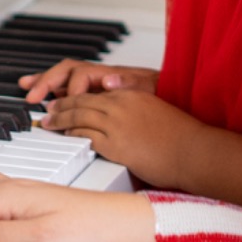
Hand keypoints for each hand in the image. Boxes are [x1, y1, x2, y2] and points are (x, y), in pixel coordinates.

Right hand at [19, 60, 158, 103]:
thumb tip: (110, 79)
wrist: (172, 97)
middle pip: (67, 70)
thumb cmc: (162, 93)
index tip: (66, 107)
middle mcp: (100, 76)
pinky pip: (70, 89)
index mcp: (111, 74)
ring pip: (65, 78)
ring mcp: (97, 84)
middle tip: (32, 96)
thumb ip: (132, 84)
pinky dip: (55, 91)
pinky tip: (44, 98)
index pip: (82, 75)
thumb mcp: (152, 89)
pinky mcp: (97, 94)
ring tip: (25, 87)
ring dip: (45, 82)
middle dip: (47, 81)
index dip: (71, 90)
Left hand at [41, 88, 204, 185]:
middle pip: (80, 100)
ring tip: (48, 122)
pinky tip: (65, 137)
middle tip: (47, 109)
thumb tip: (116, 104)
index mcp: (131, 93)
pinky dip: (72, 135)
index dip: (73, 94)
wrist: (194, 151)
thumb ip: (132, 104)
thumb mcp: (154, 109)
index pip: (93, 90)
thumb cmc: (180, 136)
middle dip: (60, 104)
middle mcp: (122, 104)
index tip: (62, 98)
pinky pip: (86, 136)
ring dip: (60, 119)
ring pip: (78, 116)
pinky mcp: (116, 144)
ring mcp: (118, 124)